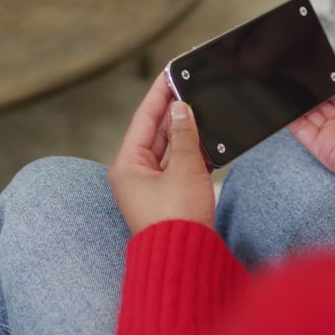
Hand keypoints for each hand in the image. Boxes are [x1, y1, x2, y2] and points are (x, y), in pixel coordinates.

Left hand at [108, 74, 215, 234]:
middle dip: (173, 112)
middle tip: (189, 87)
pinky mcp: (167, 199)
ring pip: (168, 150)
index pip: (143, 118)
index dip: (159, 94)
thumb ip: (184, 135)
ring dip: (185, 133)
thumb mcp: (185, 169)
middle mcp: (134, 175)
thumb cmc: (178, 219)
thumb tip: (180, 109)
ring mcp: (150, 188)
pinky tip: (207, 141)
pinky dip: (192, 154)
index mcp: (127, 165)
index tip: (170, 73)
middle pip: (154, 133)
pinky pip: (178, 167)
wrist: (185, 262)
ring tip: (201, 109)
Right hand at [288, 78, 334, 196]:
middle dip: (314, 89)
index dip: (331, 81)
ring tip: (289, 84)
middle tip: (301, 76)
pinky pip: (302, 132)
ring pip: (311, 114)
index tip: (319, 70)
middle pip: (324, 102)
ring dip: (301, 100)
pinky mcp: (325, 149)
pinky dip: (291, 118)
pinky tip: (283, 103)